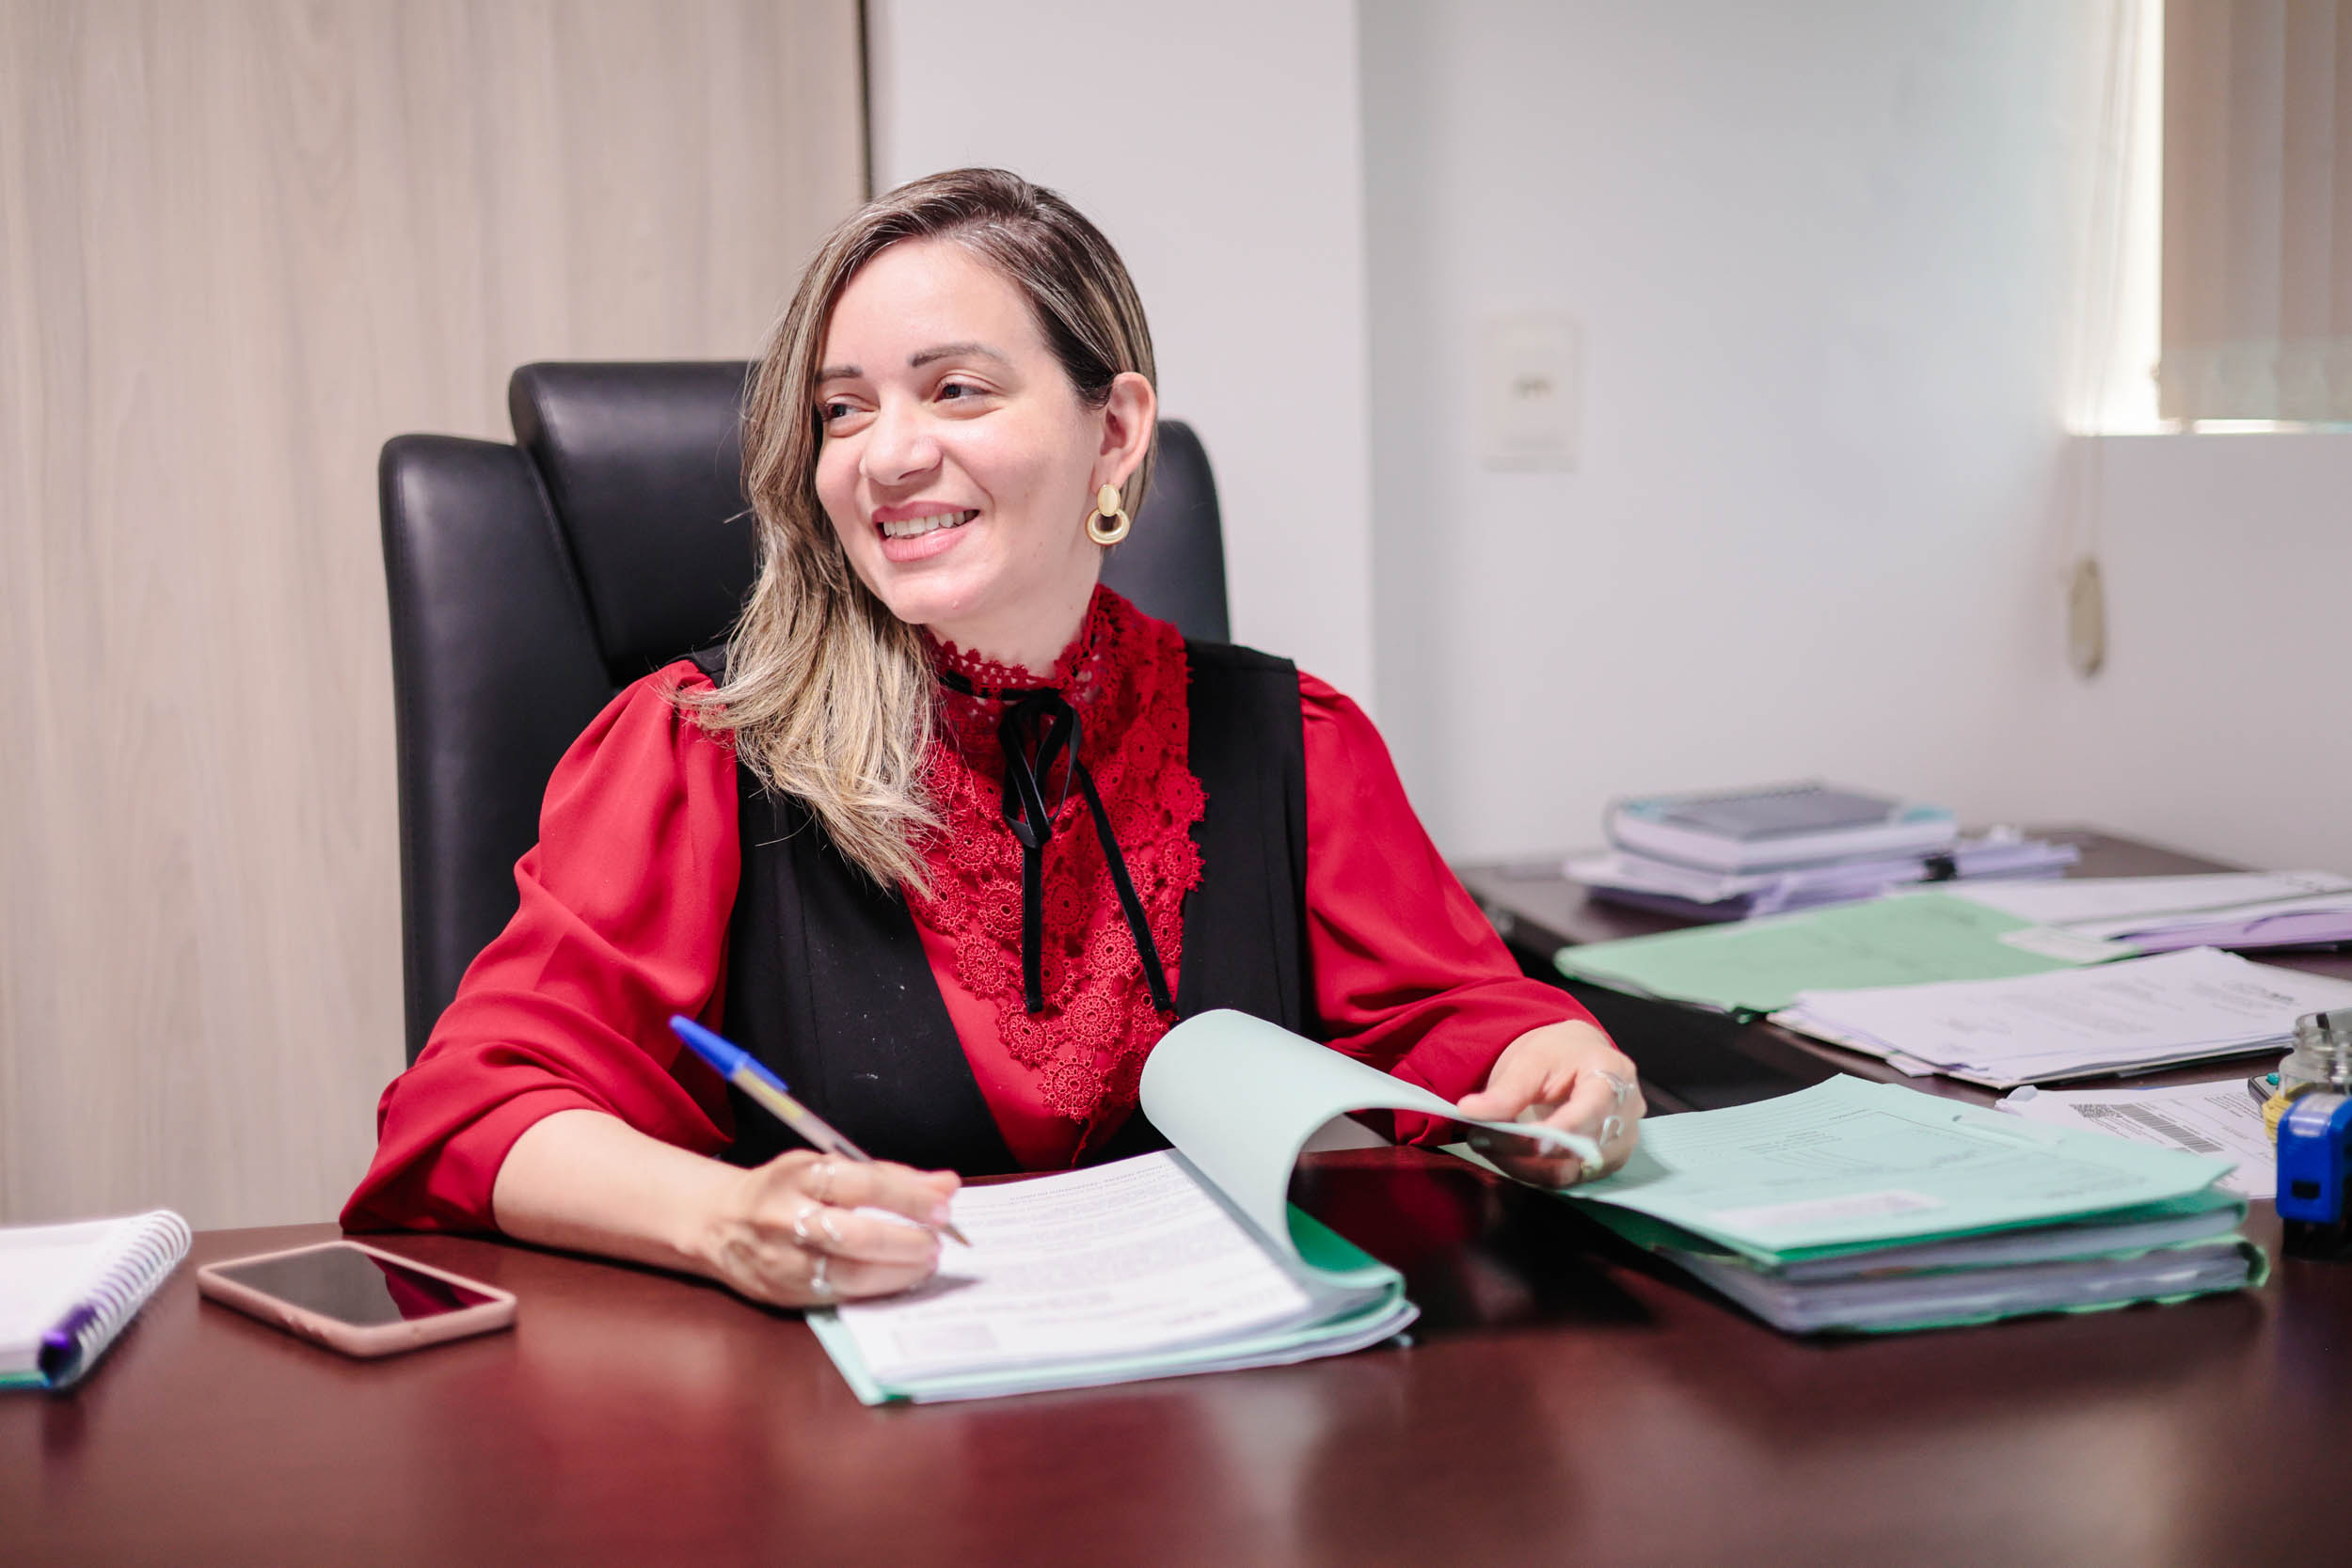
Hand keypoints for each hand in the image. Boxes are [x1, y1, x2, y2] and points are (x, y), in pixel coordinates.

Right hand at [698, 1150, 959, 1307]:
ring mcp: (783, 1261)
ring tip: (924, 1262)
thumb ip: (888, 1175)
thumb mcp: (826, 1166)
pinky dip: (877, 1288)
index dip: (908, 1197)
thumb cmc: (784, 1190)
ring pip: (851, 1273)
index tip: (943, 1206)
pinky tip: (898, 1279)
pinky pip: (840, 1295)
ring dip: (898, 1271)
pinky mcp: (785, 1293)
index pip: (862, 1184)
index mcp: (799, 1175)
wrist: (717, 1223)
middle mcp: (786, 1217)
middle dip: (907, 1241)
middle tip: (937, 1241)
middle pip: (858, 1234)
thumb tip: (947, 1184)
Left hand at [1455, 1020, 1643, 1187]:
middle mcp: (1626, 1114)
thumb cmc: (1559, 1054)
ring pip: (1569, 1171)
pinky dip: (1531, 1170)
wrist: (1576, 1060)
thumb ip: (1507, 1090)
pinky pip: (1565, 1178)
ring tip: (1487, 1145)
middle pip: (1578, 1148)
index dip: (1559, 1131)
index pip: (1591, 1110)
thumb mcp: (1532, 1059)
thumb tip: (1471, 1111)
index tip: (1520, 1139)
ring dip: (1522, 1165)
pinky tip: (1507, 1156)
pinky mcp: (1603, 1164)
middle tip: (1480, 1137)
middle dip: (1524, 1150)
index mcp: (1614, 1074)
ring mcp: (1619, 1143)